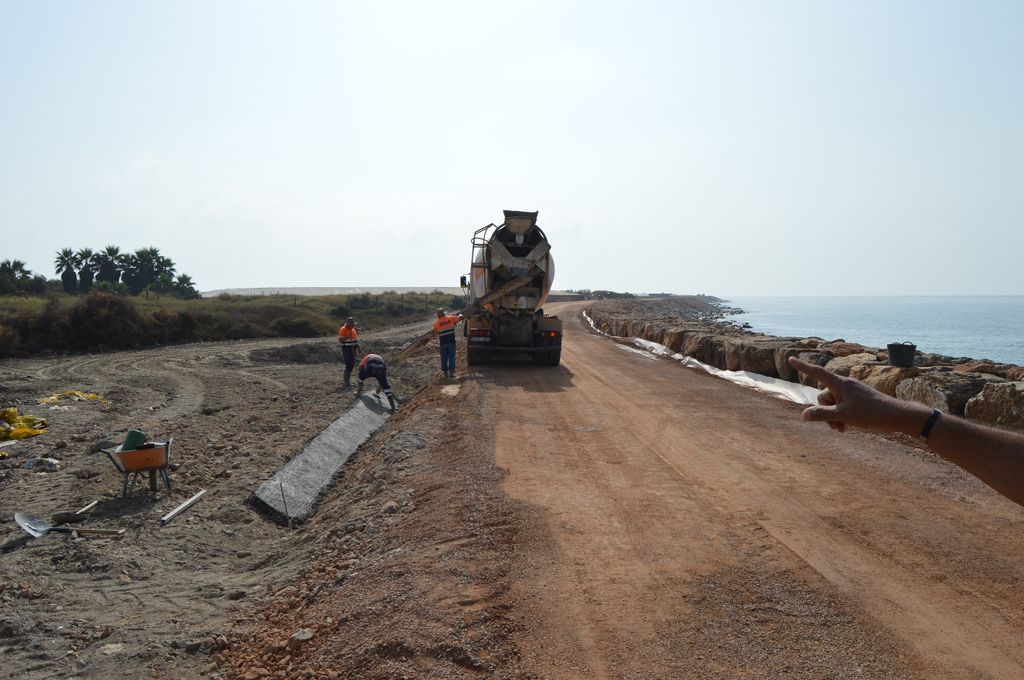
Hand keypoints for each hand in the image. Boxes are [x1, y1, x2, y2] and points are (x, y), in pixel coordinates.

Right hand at [788, 357, 925, 434]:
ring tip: (842, 428)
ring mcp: (852, 392)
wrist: (896, 416)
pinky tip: (847, 426)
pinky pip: (842, 406)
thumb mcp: (842, 415)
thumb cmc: (870, 413)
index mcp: (840, 384)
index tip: (791, 358)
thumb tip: (803, 415)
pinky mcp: (859, 399)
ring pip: (833, 403)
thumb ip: (821, 414)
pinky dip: (841, 416)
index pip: (817, 372)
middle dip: (825, 411)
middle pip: (824, 396)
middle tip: (835, 425)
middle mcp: (845, 385)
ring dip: (833, 417)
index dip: (803, 366)